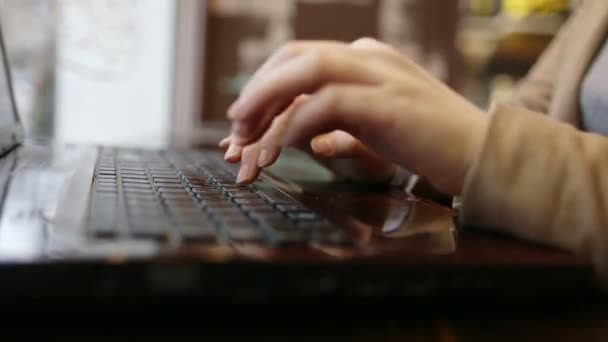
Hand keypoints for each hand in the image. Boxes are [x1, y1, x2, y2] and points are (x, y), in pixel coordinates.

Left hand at [226, 38, 487, 194]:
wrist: (485, 158)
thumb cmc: (430, 146)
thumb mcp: (375, 124)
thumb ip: (336, 120)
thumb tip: (291, 132)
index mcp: (367, 59)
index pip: (301, 58)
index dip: (265, 85)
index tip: (244, 122)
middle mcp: (370, 58)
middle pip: (296, 56)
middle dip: (257, 91)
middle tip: (234, 128)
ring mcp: (381, 76)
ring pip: (306, 70)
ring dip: (267, 103)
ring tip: (244, 140)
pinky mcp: (388, 104)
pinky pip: (326, 105)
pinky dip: (293, 127)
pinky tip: (278, 152)